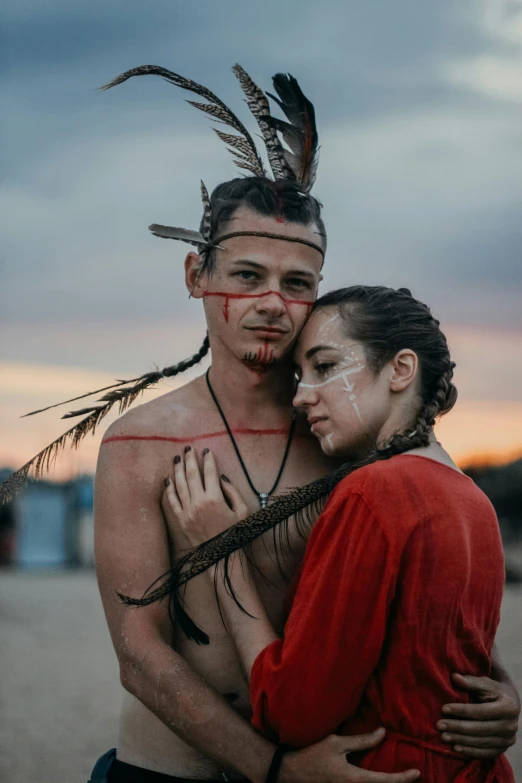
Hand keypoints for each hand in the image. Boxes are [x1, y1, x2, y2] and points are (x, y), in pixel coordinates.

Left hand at [163, 446, 247, 547]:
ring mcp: (188, 511)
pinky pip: (173, 502)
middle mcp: (199, 502)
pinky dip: (169, 490)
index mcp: (215, 498)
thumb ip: (232, 491)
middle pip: (192, 475)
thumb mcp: (241, 510)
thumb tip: (220, 477)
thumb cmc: (235, 532)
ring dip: (177, 470)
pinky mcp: (181, 520)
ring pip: (180, 485)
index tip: (206, 450)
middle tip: (188, 448)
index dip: (208, 460)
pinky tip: (167, 479)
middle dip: (190, 460)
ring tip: (177, 458)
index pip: (209, 473)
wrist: (222, 556)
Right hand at [280, 729, 419, 782]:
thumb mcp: (336, 743)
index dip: (403, 778)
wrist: (288, 772)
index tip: (417, 773)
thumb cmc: (311, 754)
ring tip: (398, 777)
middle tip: (412, 776)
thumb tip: (382, 733)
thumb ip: (361, 740)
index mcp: (354, 779)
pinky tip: (376, 778)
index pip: (385, 781)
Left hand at [437, 673, 518, 757]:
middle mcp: (511, 726)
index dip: (461, 710)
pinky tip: (455, 748)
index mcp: (508, 707)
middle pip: (480, 729)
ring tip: (443, 736)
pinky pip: (484, 753)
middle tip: (439, 725)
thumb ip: (470, 681)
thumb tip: (454, 677)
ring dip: (460, 740)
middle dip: (457, 727)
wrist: (509, 705)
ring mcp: (508, 740)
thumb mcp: (485, 684)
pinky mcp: (503, 749)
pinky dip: (469, 751)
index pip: (481, 711)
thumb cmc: (493, 691)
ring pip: (481, 742)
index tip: (443, 709)